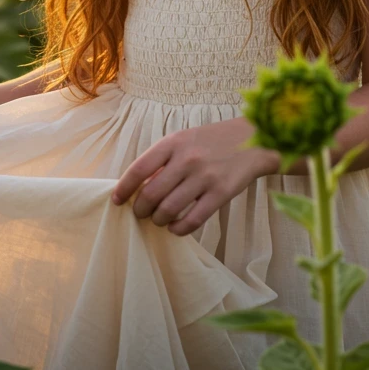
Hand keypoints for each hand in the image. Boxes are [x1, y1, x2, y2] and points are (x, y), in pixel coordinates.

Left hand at [110, 117, 272, 236]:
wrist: (251, 140)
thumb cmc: (209, 142)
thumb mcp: (183, 140)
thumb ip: (162, 160)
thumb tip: (137, 188)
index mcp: (173, 143)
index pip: (139, 169)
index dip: (124, 188)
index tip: (117, 200)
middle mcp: (187, 159)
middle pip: (151, 193)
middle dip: (140, 209)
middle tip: (140, 213)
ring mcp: (204, 177)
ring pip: (169, 209)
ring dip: (158, 220)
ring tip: (158, 220)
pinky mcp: (221, 193)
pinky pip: (193, 220)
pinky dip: (179, 229)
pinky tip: (175, 228)